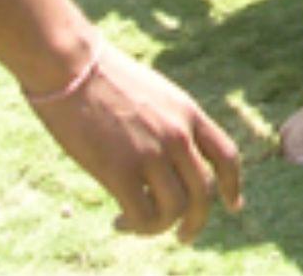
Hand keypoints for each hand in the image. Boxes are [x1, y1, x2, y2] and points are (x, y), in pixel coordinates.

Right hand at [27, 43, 242, 243]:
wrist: (70, 66)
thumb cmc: (103, 77)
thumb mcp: (153, 93)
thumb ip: (168, 122)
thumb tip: (167, 157)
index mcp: (188, 112)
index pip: (227, 155)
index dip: (232, 186)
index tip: (233, 205)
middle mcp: (178, 134)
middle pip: (204, 192)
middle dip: (197, 221)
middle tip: (185, 236)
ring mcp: (151, 152)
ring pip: (176, 209)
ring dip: (160, 227)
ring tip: (137, 225)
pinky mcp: (120, 170)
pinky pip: (143, 215)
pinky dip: (136, 227)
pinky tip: (119, 221)